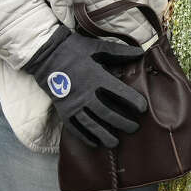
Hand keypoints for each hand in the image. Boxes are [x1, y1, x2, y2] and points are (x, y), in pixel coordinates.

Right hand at [22, 25, 147, 147]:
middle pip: (107, 113)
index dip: (133, 102)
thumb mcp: (99, 47)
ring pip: (91, 124)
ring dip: (104, 135)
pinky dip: (84, 136)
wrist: (47, 55)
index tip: (143, 108)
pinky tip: (94, 143)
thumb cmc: (76, 50)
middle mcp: (86, 94)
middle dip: (122, 122)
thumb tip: (141, 53)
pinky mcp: (63, 110)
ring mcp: (73, 104)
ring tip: (115, 143)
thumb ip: (120, 53)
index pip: (119, 93)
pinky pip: (74, 127)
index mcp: (97, 77)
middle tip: (134, 129)